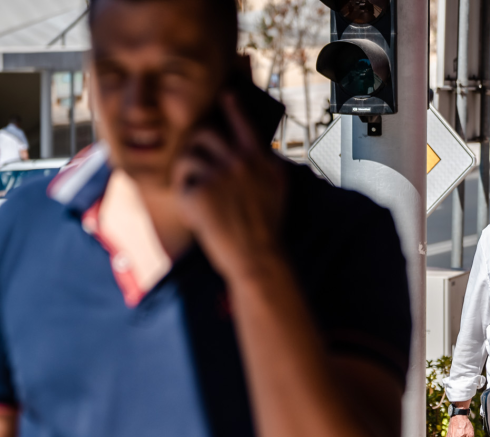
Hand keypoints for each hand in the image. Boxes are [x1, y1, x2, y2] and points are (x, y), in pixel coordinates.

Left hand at [172, 92, 286, 282]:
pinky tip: (197, 212)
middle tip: (196, 163)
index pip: (243, 124)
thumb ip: (265, 164)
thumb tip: (253, 146)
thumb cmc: (265, 228)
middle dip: (196, 146)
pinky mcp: (200, 190)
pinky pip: (181, 181)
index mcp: (262, 160)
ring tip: (198, 193)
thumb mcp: (276, 190)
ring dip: (188, 171)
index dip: (232, 107)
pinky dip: (185, 196)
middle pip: (206, 134)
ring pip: (189, 155)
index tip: (225, 95)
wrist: (257, 258)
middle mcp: (242, 162)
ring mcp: (220, 175)